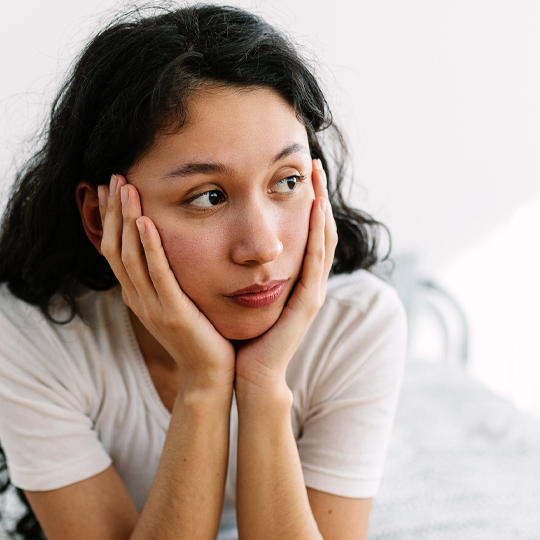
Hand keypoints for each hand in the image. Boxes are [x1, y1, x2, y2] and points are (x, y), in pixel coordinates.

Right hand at [98, 175, 235, 392]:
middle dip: (114, 211)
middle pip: (115, 247)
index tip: (110, 187)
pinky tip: (147, 223)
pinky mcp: (172, 313)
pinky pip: (157, 275)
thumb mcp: (179, 302)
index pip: (114, 249)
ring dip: (127, 220)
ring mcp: (153, 307)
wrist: (211, 376)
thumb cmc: (202, 337)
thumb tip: (168, 247)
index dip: (110, 217)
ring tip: (126, 188)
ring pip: (130, 257)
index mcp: (138, 295)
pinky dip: (150, 248)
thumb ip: (169, 277)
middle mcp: (138, 299)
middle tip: (114, 177)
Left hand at [234, 159, 338, 405]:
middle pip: (320, 229)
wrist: (245, 375)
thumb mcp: (237, 293)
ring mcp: (311, 292)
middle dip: (318, 195)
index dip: (304, 201)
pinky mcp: (307, 303)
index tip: (298, 171)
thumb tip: (216, 242)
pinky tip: (316, 208)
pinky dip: (318, 233)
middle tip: (313, 164)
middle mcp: (306, 282)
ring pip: (323, 239)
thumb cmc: (238, 336)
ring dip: (323, 205)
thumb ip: (236, 270)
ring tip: (317, 176)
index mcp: (292, 279)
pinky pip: (316, 261)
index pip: (304, 232)